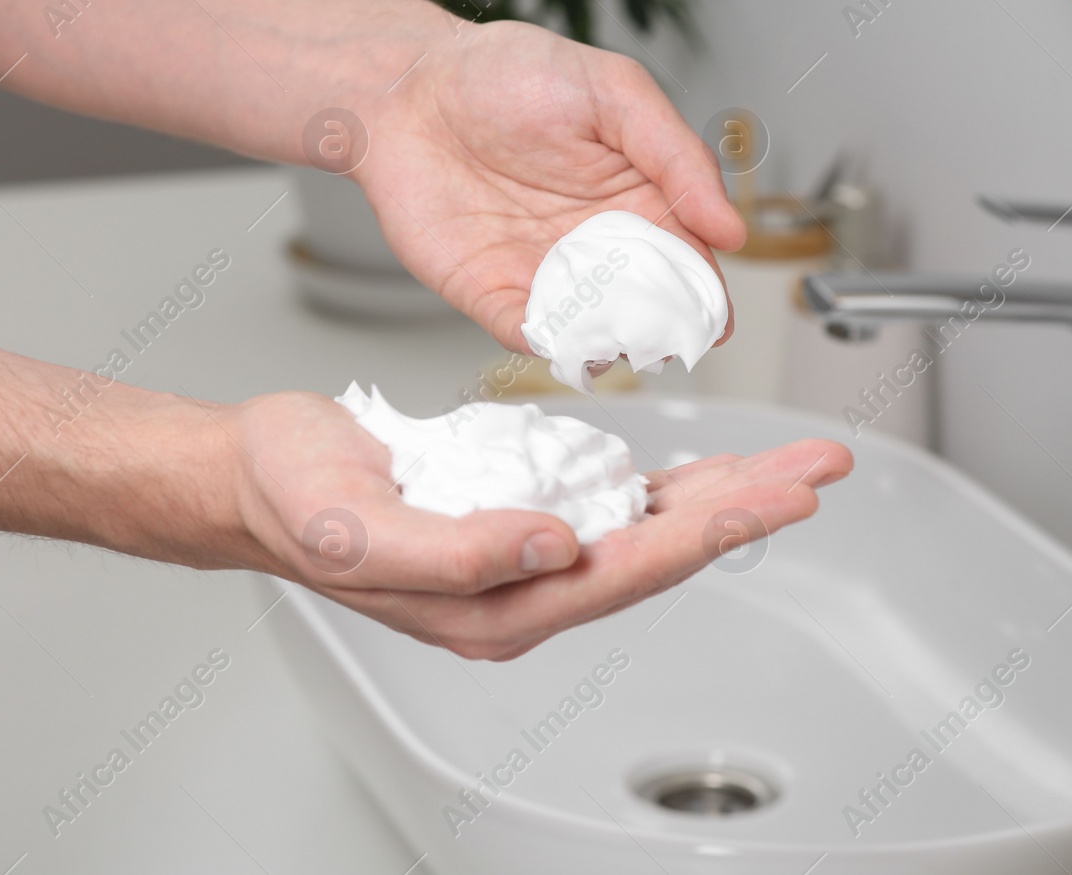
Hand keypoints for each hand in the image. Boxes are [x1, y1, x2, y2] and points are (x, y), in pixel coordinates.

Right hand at [224, 391, 851, 659]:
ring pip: (645, 531)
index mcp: (492, 605)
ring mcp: (523, 558)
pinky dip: (665, 488)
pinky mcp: (517, 520)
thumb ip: (458, 553)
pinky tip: (702, 474)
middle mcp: (521, 589)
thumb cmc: (293, 501)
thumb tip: (555, 547)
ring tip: (786, 466)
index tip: (774, 496)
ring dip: (720, 496)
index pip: (626, 571)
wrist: (253, 478)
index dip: (709, 532)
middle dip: (744, 509)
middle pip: (658, 552)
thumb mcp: (359, 530)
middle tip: (817, 471)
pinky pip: (609, 510)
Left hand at [355, 20, 745, 351]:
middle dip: (661, 333)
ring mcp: (543, 272)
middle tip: (667, 340)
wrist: (410, 84)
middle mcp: (595, 244)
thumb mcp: (616, 92)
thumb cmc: (508, 72)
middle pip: (645, 309)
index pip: (688, 261)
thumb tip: (728, 229)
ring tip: (614, 340)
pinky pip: (524, 332)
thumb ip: (677, 155)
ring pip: (590, 331)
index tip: (714, 318)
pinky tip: (555, 336)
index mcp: (638, 198)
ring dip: (606, 345)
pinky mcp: (488, 290)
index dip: (705, 295)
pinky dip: (543, 343)